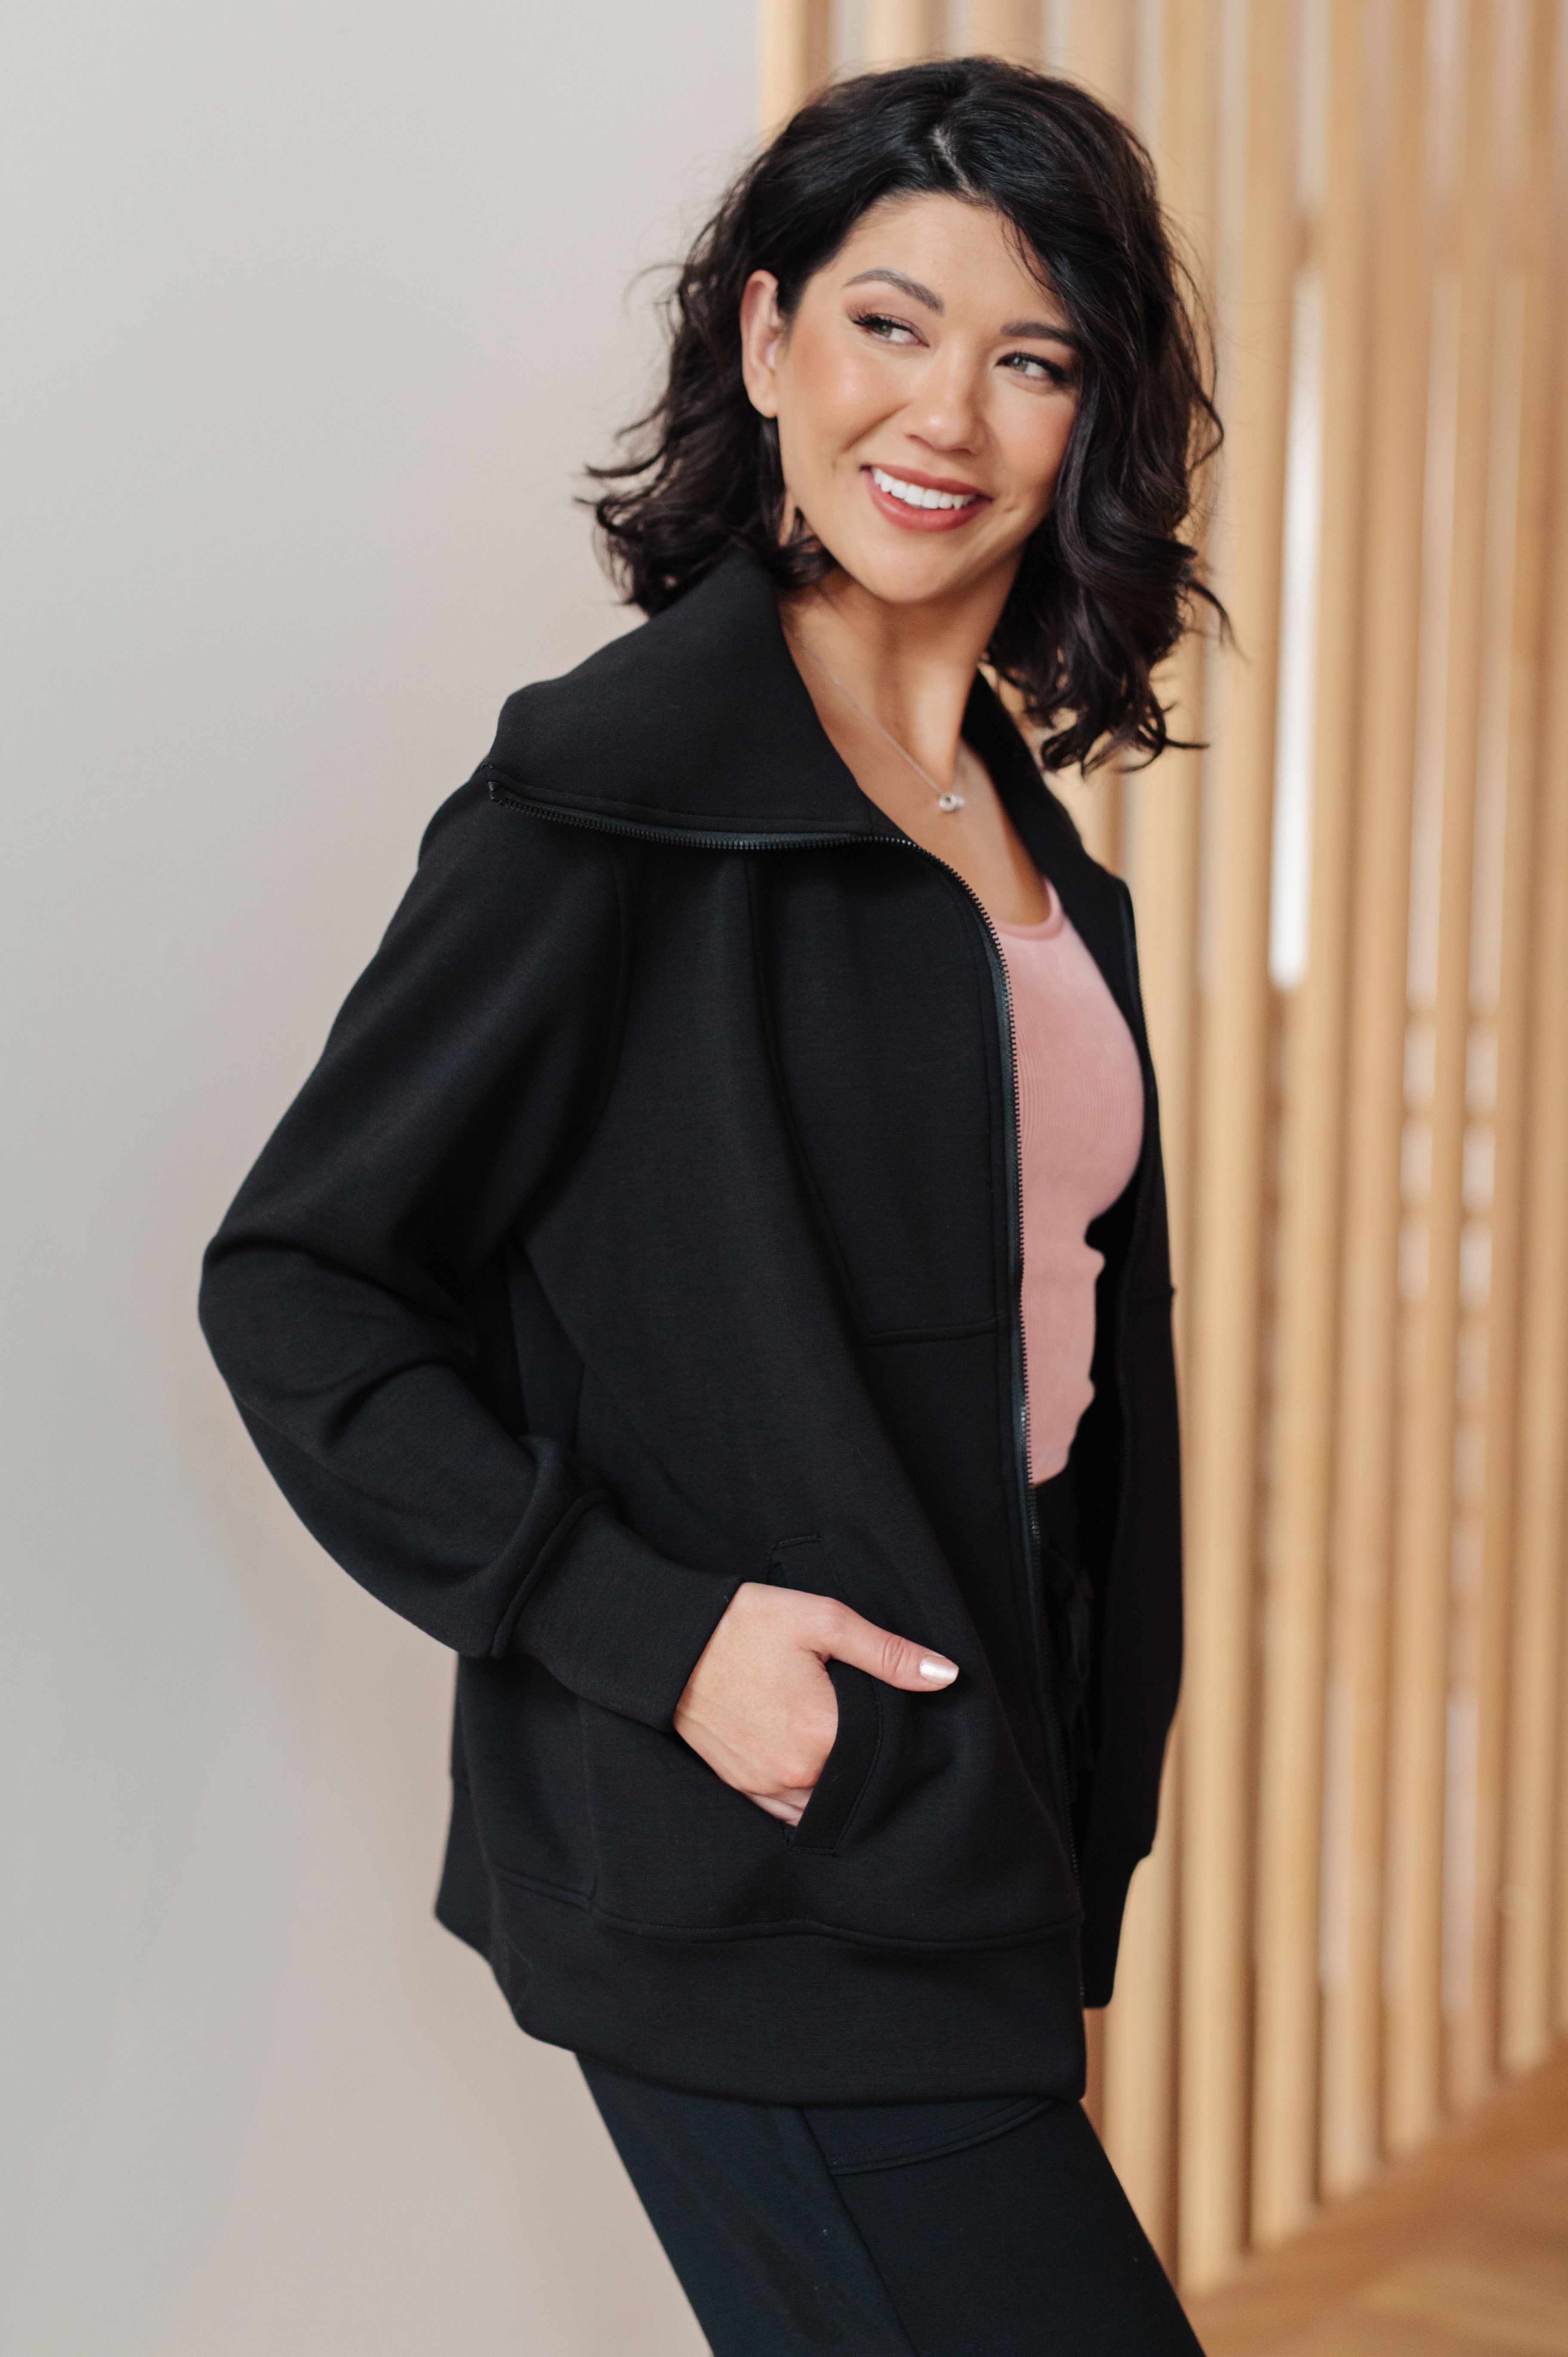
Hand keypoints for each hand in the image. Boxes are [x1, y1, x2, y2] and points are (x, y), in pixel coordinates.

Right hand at [673, 1581, 957, 1825]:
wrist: (669, 1641)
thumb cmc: (746, 1624)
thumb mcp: (823, 1620)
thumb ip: (888, 1653)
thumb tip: (946, 1676)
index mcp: (823, 1733)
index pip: (886, 1751)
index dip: (896, 1731)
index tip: (891, 1709)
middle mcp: (796, 1772)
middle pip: (857, 1780)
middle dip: (868, 1757)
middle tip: (862, 1718)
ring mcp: (765, 1784)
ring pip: (825, 1802)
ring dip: (839, 1782)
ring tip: (840, 1742)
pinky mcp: (742, 1785)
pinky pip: (788, 1810)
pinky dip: (807, 1795)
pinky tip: (815, 1767)